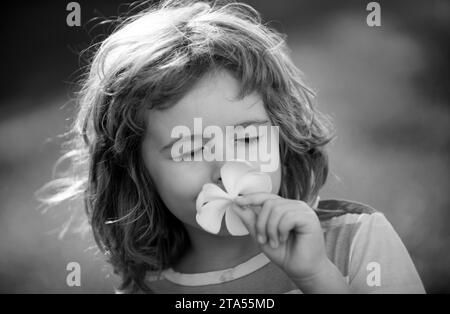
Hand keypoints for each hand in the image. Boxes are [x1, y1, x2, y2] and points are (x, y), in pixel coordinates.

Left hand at [232, 193, 348, 291]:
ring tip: (274, 242)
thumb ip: (251, 221)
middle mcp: (294, 206)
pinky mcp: (309, 218)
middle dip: (261, 223)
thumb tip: (237, 205)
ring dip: (270, 229)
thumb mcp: (262, 236)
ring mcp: (303, 210)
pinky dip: (281, 230)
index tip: (237, 201)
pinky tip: (283, 239)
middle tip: (263, 240)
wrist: (302, 271)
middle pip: (268, 203)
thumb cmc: (286, 254)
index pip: (266, 197)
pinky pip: (288, 216)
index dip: (251, 198)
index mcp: (285, 208)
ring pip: (276, 209)